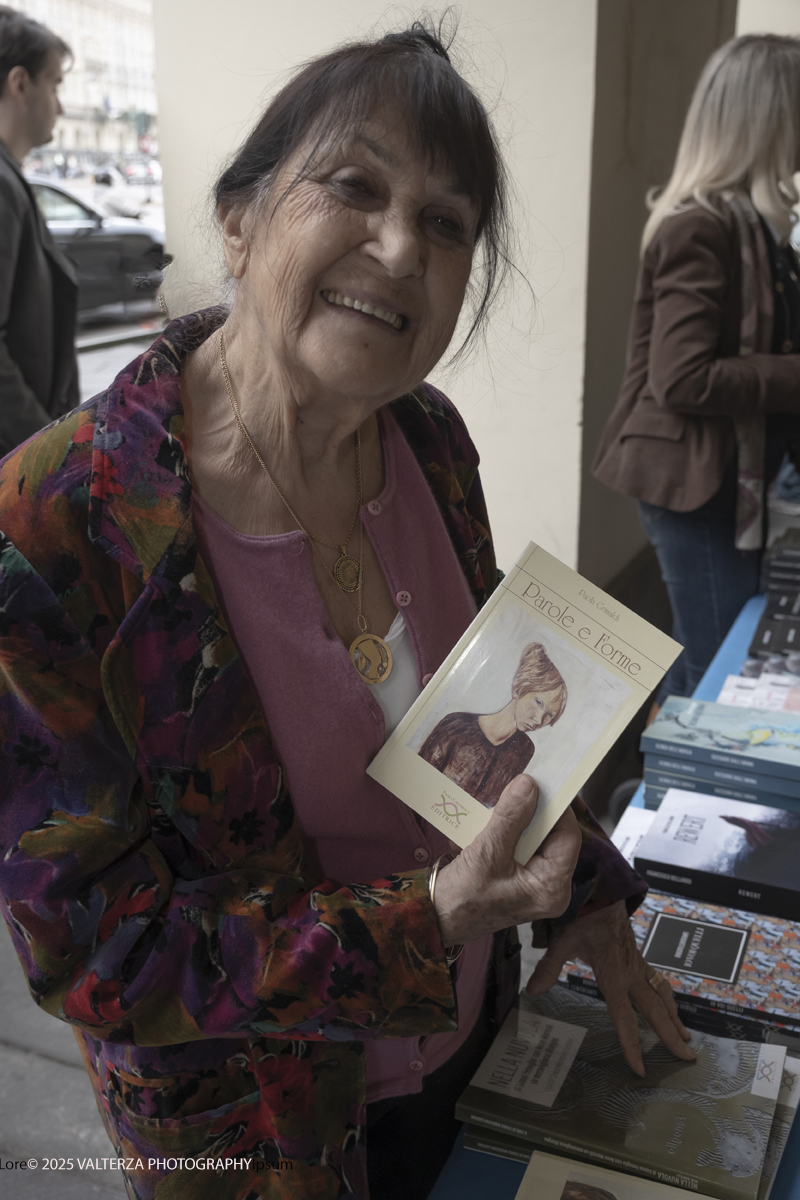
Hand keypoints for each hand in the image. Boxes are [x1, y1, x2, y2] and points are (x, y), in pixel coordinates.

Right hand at [433, 774, 580, 946]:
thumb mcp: (487, 854)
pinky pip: (518, 846)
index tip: (541, 783)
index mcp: (551, 889)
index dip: (557, 809)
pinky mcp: (515, 878)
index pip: (568, 838)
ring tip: (498, 803)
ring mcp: (532, 884)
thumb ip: (511, 818)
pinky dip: (504, 831)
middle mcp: (548, 888)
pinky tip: (485, 823)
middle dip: (533, 812)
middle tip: (518, 785)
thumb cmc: (461, 899)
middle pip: (552, 837)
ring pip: (533, 839)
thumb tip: (529, 785)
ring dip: (515, 820)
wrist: (434, 922)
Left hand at [525, 899, 694, 1075]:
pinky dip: (667, 999)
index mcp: (614, 974)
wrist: (600, 888)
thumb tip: (533, 991)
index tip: (641, 1067)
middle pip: (654, 1011)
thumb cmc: (582, 913)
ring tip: (684, 1038)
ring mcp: (638, 965)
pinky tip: (670, 1007)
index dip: (632, 1043)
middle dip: (670, 1036)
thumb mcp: (562, 939)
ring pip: (661, 996)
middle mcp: (631, 972)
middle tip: (688, 1059)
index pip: (625, 1016)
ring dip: (674, 1018)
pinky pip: (657, 982)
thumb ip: (549, 966)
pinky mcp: (638, 958)